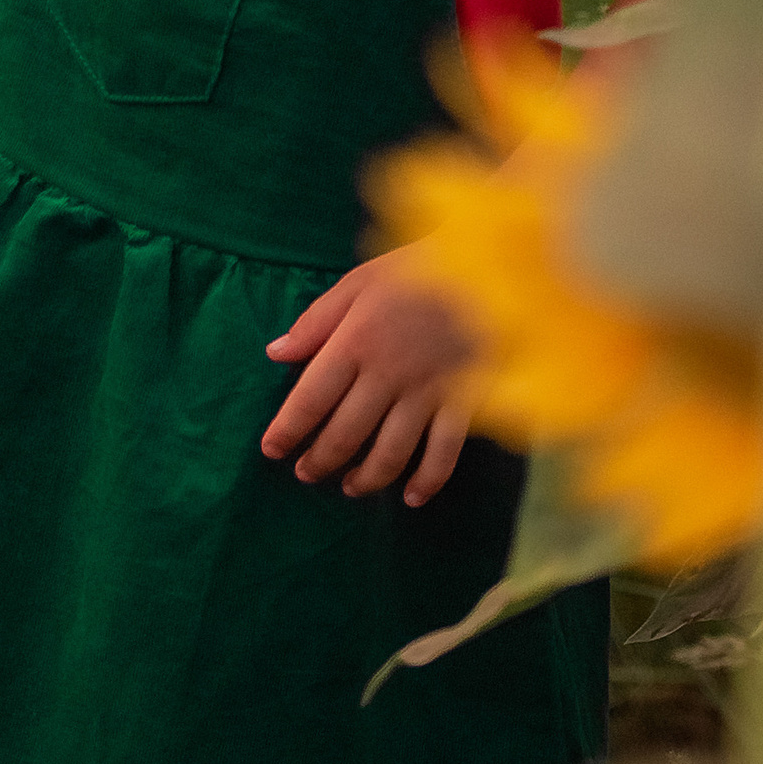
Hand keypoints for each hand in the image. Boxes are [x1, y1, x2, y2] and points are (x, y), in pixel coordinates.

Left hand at [260, 247, 476, 506]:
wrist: (491, 266)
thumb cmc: (418, 268)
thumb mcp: (359, 281)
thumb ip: (316, 321)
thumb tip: (275, 353)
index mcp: (355, 342)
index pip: (311, 400)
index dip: (287, 430)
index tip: (271, 450)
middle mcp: (387, 376)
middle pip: (345, 434)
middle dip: (320, 460)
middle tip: (305, 473)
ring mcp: (427, 393)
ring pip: (390, 453)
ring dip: (365, 478)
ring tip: (349, 487)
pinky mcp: (462, 402)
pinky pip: (443, 454)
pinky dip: (427, 481)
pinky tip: (411, 497)